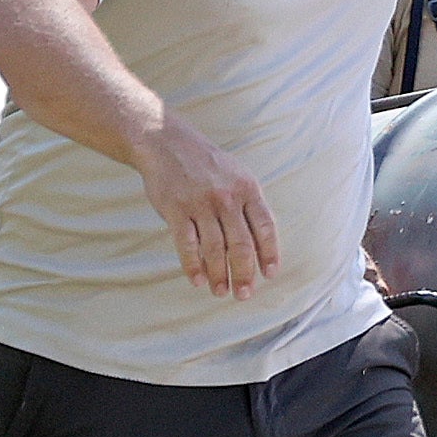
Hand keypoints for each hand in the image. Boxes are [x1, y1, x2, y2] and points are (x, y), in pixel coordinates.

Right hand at [134, 113, 279, 299]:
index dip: (269, 253)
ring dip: (218, 274)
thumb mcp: (237, 175)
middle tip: (244, 294)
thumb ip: (249, 205)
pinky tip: (197, 280)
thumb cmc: (206, 165)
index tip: (269, 274)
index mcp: (247, 188)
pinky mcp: (176, 209)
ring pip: (214, 248)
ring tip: (220, 292)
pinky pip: (187, 243)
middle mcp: (226, 197)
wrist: (166, 142)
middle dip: (244, 273)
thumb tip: (263, 244)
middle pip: (241, 244)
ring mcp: (201, 203)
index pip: (264, 227)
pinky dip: (192, 265)